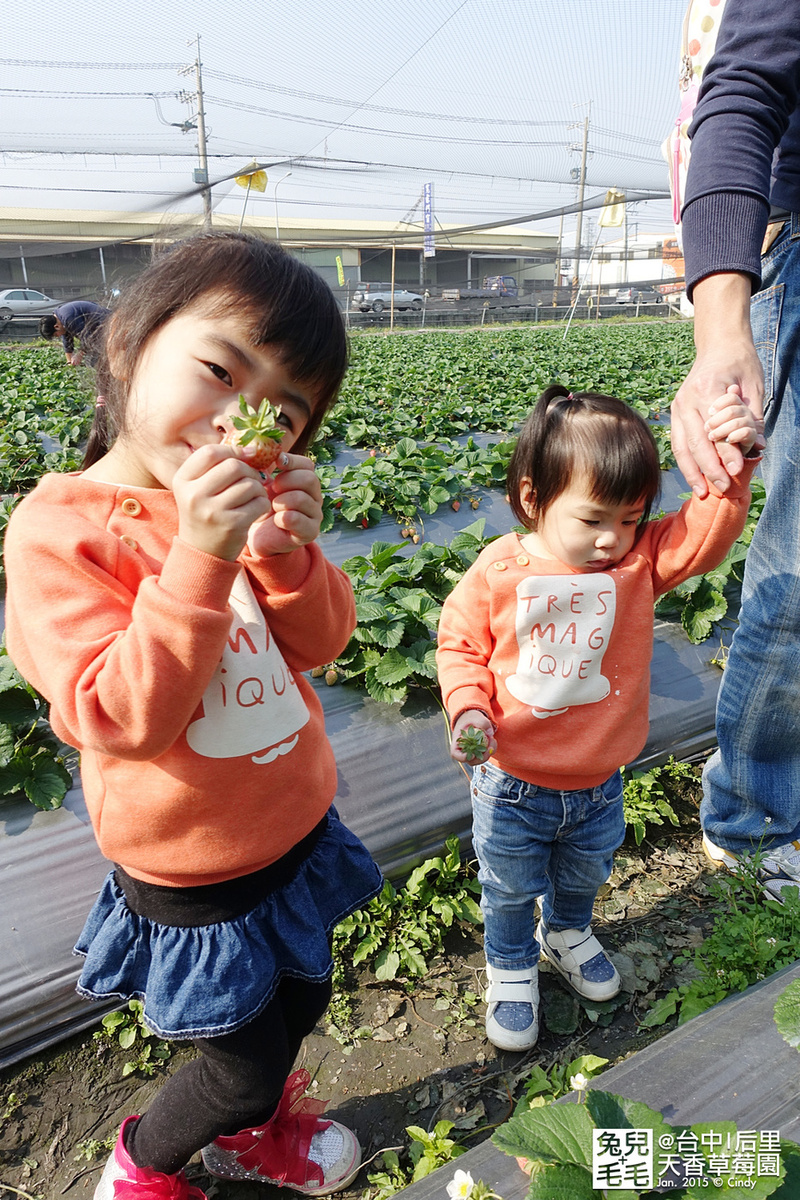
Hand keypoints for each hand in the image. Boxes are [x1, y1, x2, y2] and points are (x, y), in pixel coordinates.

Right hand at [172, 444, 270, 560]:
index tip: (246, 456)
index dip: (233, 450)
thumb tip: (252, 448)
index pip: (210, 452)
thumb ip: (217, 466)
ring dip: (258, 488)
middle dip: (249, 471)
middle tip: (252, 480)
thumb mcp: (200, 487)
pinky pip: (259, 502)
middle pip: (234, 466)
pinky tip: (255, 510)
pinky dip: (263, 504)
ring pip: (250, 484)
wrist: (202, 552)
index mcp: (182, 480)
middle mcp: (194, 494)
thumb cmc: (206, 513)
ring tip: (252, 497)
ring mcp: (212, 511)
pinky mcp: (232, 524)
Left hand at [246, 453, 323, 557]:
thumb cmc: (263, 507)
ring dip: (283, 500)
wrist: (261, 536)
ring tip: (272, 505)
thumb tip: (255, 448)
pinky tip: (276, 519)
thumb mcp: (262, 484)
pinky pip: (299, 520)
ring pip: (303, 499)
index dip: (292, 461)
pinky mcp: (309, 533)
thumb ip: (263, 467)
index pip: (307, 464)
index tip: (276, 462)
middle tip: (272, 488)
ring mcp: (314, 515)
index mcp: (305, 482)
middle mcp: (314, 497)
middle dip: (287, 481)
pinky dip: (284, 518)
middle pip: (309, 479)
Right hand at [449, 709, 496, 764]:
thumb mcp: (475, 717)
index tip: (472, 754)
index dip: (462, 757)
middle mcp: (463, 750)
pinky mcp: (478, 752)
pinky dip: (490, 750)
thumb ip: (482, 723)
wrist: (473, 720)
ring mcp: (471, 752)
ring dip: (488, 753)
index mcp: (457, 742)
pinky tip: (492, 741)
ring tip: (492, 740)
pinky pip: (485, 755)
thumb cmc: (471, 718)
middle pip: (470, 760)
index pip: (455, 754)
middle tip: (490, 747)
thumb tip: (490, 733)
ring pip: (478, 760)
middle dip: (482, 757)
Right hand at [671, 273, 764, 495]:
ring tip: (702, 492)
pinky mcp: (676, 412)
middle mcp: (687, 399)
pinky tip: (694, 477)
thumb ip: (753, 417)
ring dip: (692, 472)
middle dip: (710, 469)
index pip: (718, 429)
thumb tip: (757, 447)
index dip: (727, 452)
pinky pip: (678, 443)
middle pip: (697, 442)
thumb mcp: (754, 385)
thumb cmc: (740, 362)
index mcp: (708, 389)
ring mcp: (678, 406)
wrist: (719, 344)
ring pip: (682, 446)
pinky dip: (686, 462)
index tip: (738, 471)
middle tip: (723, 488)